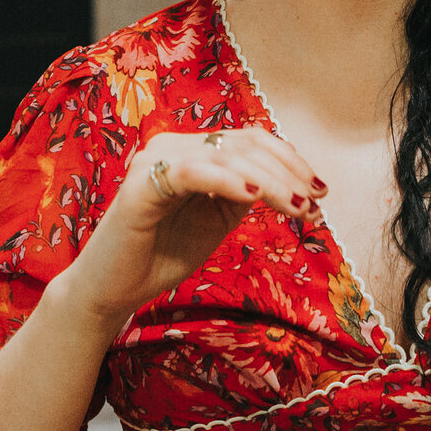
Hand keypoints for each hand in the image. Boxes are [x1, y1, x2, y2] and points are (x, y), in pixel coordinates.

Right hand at [55, 126, 322, 326]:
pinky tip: (255, 196)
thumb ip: (242, 196)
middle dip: (288, 172)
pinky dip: (228, 180)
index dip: (289, 160)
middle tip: (314, 203)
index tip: (319, 190)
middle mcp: (172, 147)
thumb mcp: (215, 222)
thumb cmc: (160, 256)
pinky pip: (193, 172)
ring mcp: (154, 161)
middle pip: (244, 143)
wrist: (112, 290)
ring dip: (271, 180)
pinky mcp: (140, 185)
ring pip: (227, 155)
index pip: (249, 140)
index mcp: (191, 152)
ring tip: (297, 206)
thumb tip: (287, 184)